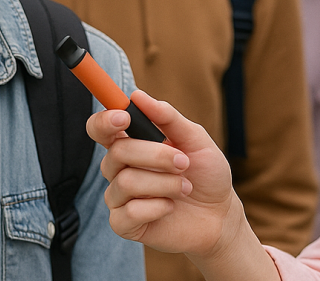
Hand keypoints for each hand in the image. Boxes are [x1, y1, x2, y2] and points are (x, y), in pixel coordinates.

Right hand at [86, 90, 240, 258]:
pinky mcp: (123, 224)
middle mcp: (119, 168)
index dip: (104, 121)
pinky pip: (129, 212)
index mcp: (131, 143)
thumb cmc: (205, 173)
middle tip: (184, 162)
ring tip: (185, 187)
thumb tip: (137, 95)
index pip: (100, 128)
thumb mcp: (195, 138)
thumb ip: (167, 117)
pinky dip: (157, 207)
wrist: (219, 214)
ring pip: (126, 182)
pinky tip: (170, 207)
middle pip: (117, 153)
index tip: (122, 117)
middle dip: (156, 155)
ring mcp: (119, 197)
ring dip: (164, 183)